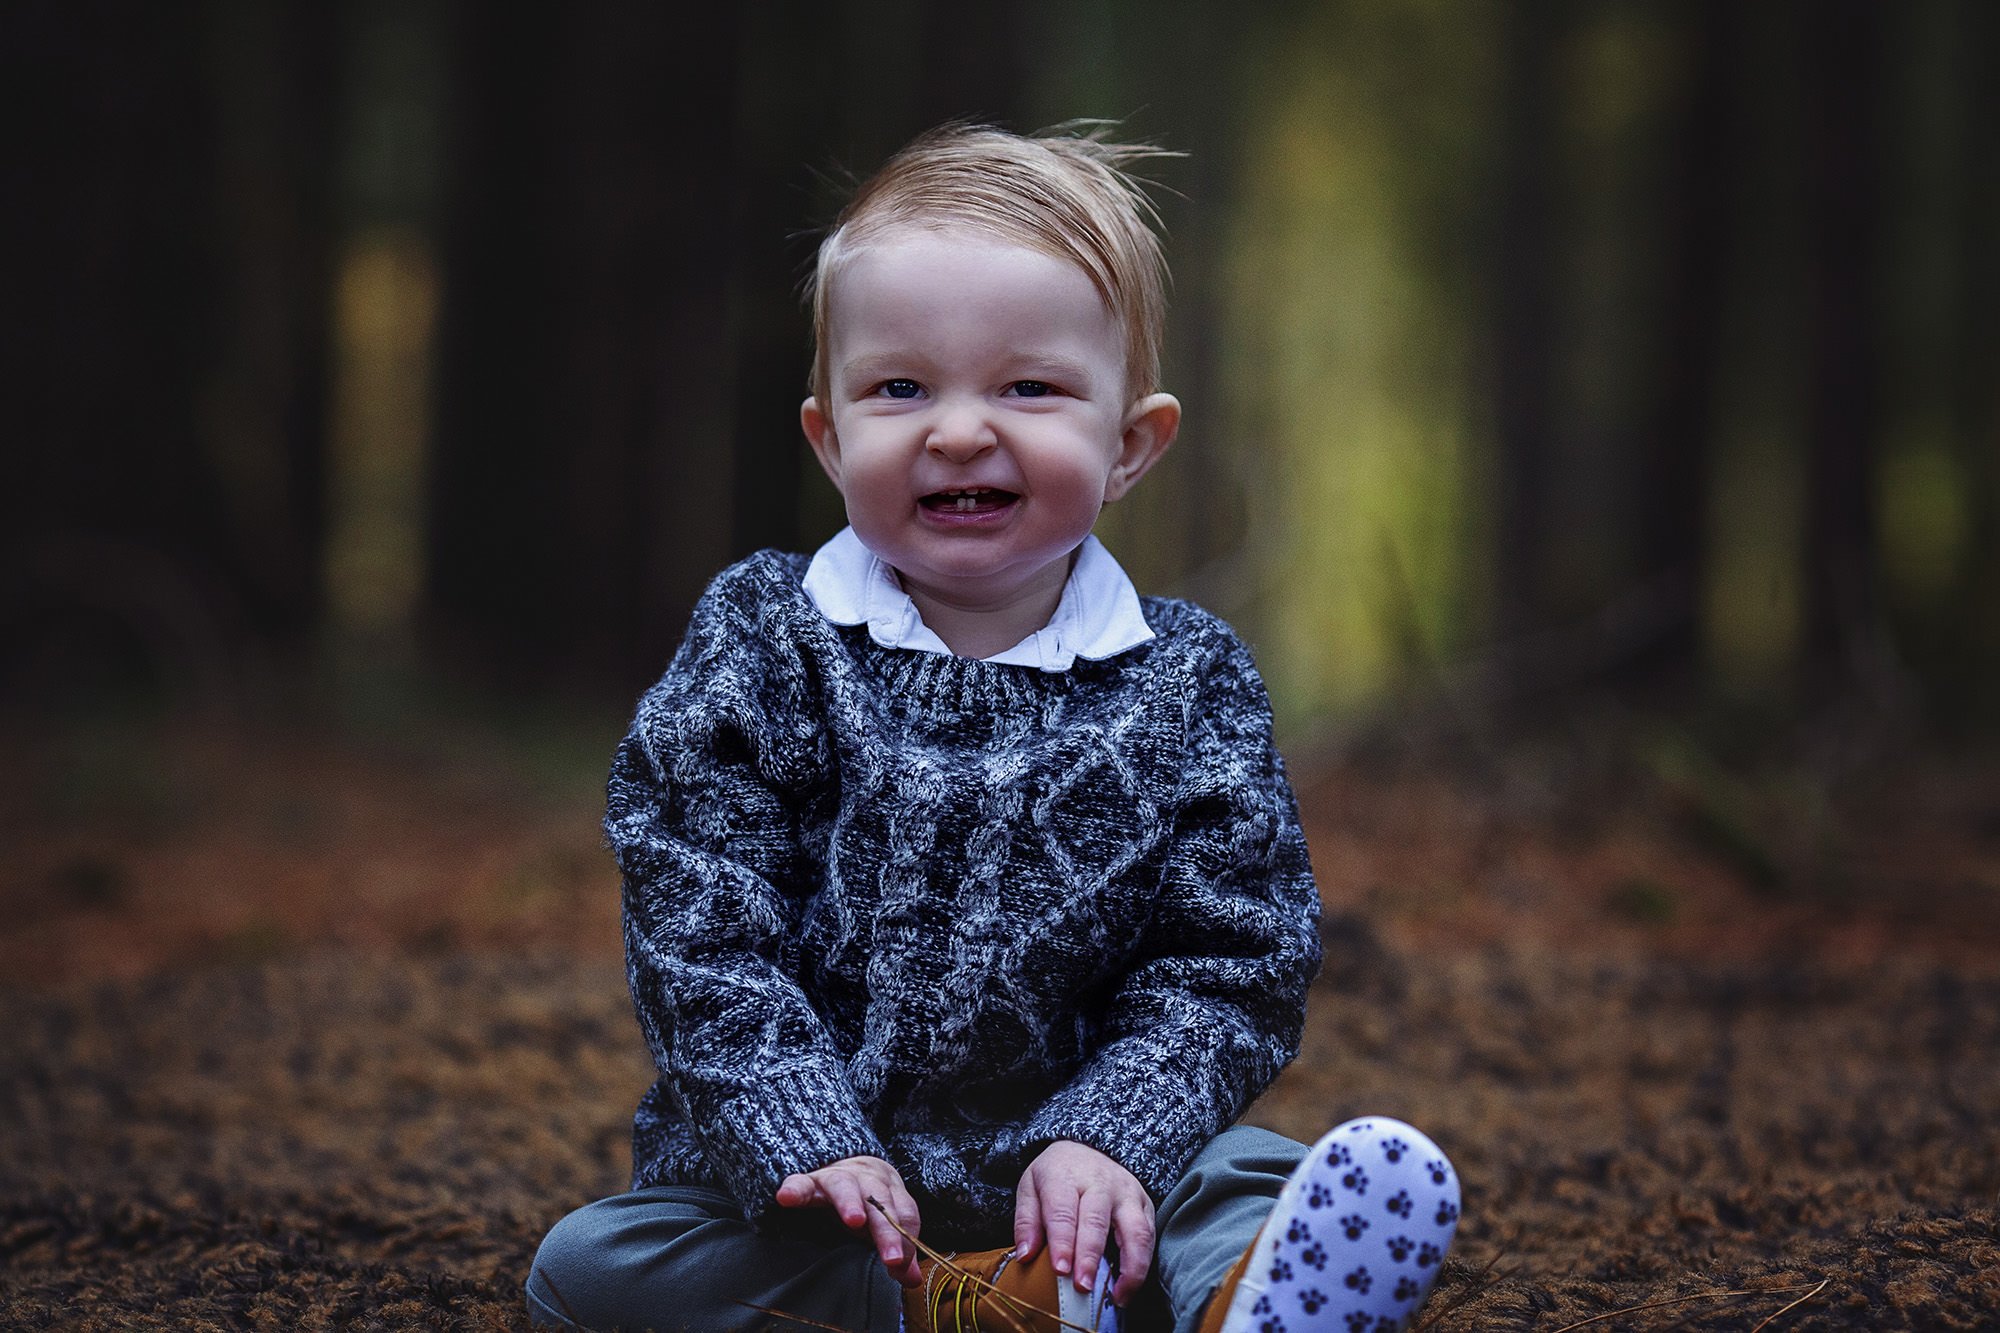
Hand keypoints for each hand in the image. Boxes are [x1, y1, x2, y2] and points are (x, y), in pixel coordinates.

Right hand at [776, 1155, 923, 1286]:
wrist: (843, 1162)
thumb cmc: (867, 1199)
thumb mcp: (885, 1220)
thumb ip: (900, 1247)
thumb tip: (912, 1281)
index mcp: (890, 1190)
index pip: (904, 1213)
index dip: (906, 1239)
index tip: (901, 1266)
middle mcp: (866, 1179)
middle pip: (880, 1202)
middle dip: (887, 1230)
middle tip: (893, 1258)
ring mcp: (837, 1177)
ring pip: (846, 1187)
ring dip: (851, 1202)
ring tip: (854, 1220)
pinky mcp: (808, 1181)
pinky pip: (800, 1183)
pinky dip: (794, 1190)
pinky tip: (786, 1199)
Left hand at [1014, 1140, 1154, 1306]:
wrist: (1089, 1147)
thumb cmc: (1056, 1176)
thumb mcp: (1030, 1187)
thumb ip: (1026, 1221)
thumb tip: (1025, 1255)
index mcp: (1065, 1176)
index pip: (1063, 1211)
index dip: (1062, 1242)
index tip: (1060, 1269)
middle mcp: (1100, 1183)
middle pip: (1097, 1221)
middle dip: (1090, 1257)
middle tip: (1083, 1287)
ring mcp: (1127, 1193)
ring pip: (1135, 1230)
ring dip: (1129, 1267)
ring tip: (1116, 1298)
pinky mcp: (1145, 1204)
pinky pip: (1149, 1236)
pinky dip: (1142, 1265)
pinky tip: (1127, 1287)